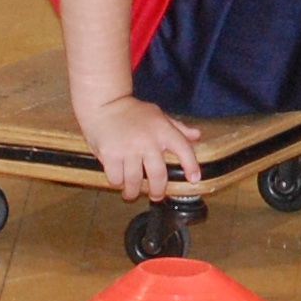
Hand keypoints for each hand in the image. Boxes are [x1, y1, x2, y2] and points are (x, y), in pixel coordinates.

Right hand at [74, 94, 204, 200]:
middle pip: (158, 175)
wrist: (103, 104)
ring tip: (132, 194)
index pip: (183, 149)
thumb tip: (197, 135)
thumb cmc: (132, 111)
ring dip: (133, 192)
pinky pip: (116, 178)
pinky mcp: (110, 155)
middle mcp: (147, 141)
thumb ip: (177, 127)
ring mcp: (128, 149)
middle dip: (157, 191)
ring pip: (135, 182)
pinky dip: (117, 183)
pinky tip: (118, 181)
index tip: (194, 179)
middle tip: (156, 196)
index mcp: (162, 130)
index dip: (191, 165)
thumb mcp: (157, 114)